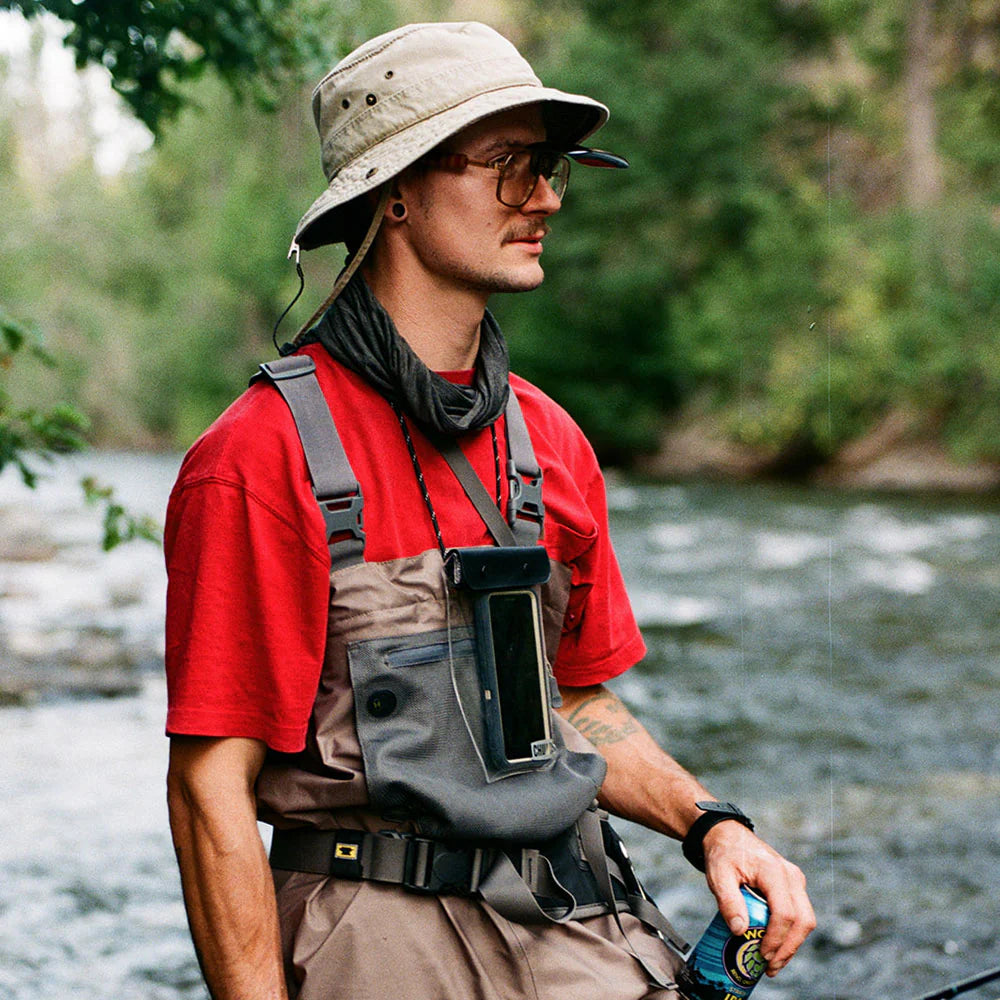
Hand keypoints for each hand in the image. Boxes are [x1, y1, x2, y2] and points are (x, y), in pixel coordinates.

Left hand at [701, 821, 815, 976]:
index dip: (776, 938)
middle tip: (770, 967)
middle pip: (803, 919)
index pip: (785, 912)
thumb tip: (740, 931)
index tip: (762, 955)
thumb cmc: (723, 854)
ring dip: (792, 944)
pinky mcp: (793, 887)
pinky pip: (799, 915)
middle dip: (789, 948)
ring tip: (772, 963)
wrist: (728, 835)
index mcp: (773, 870)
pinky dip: (791, 934)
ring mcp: (795, 881)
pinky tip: (776, 947)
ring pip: (805, 920)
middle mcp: (791, 875)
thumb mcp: (718, 875)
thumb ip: (728, 901)